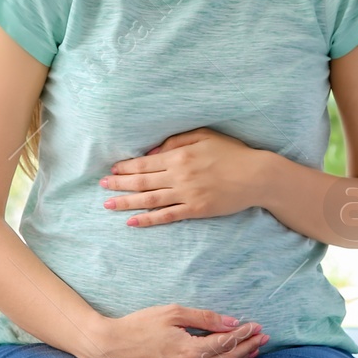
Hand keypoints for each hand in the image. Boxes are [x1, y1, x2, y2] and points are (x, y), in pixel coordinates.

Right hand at [85, 305, 269, 357]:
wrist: (109, 349)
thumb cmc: (138, 326)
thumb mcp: (172, 313)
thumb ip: (204, 318)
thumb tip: (231, 323)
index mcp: (190, 351)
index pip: (226, 342)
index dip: (244, 334)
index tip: (257, 325)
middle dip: (247, 348)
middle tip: (264, 338)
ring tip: (252, 352)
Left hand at [100, 128, 264, 226]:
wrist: (256, 176)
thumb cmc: (232, 153)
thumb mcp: (204, 136)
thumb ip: (177, 141)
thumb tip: (153, 151)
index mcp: (180, 155)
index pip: (145, 162)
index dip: (127, 167)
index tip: (112, 170)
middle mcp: (179, 175)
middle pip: (142, 181)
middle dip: (119, 184)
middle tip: (101, 187)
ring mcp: (187, 194)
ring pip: (149, 199)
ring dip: (127, 202)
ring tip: (108, 204)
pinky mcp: (196, 210)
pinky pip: (167, 216)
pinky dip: (148, 219)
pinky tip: (132, 221)